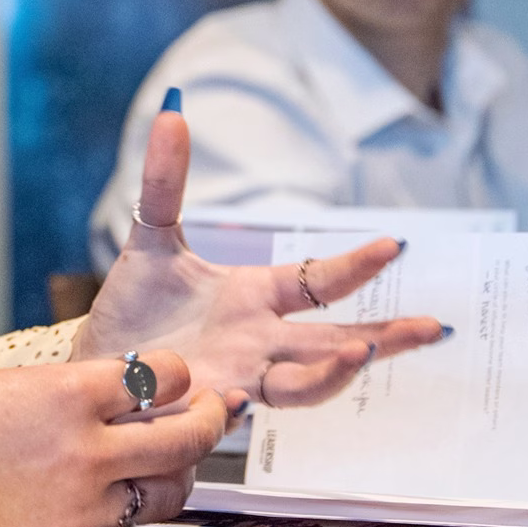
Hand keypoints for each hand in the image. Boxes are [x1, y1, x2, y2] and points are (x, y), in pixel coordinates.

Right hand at [0, 352, 240, 526]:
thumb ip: (59, 393)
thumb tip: (96, 397)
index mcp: (67, 393)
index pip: (160, 375)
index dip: (176, 372)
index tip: (176, 374)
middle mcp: (85, 450)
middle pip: (184, 436)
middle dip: (208, 420)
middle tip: (213, 412)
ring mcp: (79, 505)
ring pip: (166, 492)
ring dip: (175, 474)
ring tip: (173, 464)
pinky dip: (125, 513)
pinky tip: (112, 500)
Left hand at [72, 101, 443, 401]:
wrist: (95, 365)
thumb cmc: (135, 310)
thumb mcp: (151, 238)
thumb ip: (165, 180)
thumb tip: (171, 110)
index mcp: (255, 298)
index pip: (319, 282)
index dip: (356, 265)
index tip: (393, 245)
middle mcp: (258, 342)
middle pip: (335, 342)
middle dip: (385, 336)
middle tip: (432, 328)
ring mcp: (237, 379)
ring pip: (300, 386)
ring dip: (331, 373)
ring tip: (359, 353)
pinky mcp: (201, 410)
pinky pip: (227, 416)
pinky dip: (235, 408)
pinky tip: (239, 396)